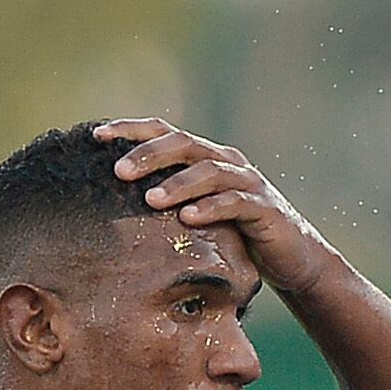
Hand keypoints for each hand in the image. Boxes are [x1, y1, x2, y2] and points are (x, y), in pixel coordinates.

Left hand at [96, 120, 335, 301]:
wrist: (293, 259)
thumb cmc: (237, 237)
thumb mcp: (199, 211)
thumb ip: (169, 198)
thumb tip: (112, 199)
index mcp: (206, 156)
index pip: (164, 132)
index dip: (130, 130)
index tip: (96, 136)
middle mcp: (227, 161)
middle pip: (184, 144)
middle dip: (149, 155)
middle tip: (118, 171)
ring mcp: (249, 183)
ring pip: (208, 172)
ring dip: (177, 184)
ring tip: (150, 199)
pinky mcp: (265, 210)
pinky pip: (235, 203)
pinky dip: (210, 208)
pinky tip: (188, 219)